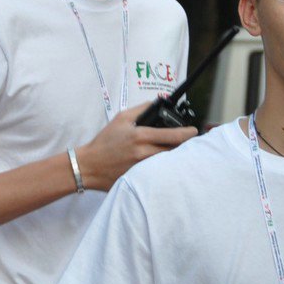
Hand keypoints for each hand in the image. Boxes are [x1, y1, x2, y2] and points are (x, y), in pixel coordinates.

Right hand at [75, 101, 195, 191]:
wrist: (89, 165)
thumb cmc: (105, 141)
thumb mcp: (121, 118)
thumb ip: (141, 109)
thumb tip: (159, 103)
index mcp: (140, 136)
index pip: (173, 135)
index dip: (188, 133)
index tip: (194, 131)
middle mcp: (143, 153)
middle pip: (175, 150)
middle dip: (183, 145)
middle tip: (187, 141)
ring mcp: (142, 168)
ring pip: (168, 162)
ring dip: (174, 156)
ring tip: (176, 152)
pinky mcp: (140, 180)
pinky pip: (158, 173)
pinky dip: (163, 167)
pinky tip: (162, 165)